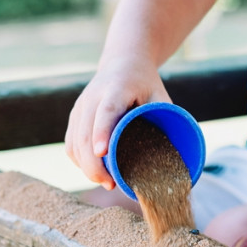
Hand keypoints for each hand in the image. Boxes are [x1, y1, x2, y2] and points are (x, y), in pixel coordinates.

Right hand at [65, 57, 170, 189]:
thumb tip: (176, 156)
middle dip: (93, 164)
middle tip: (109, 183)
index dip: (102, 132)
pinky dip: (79, 161)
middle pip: (85, 134)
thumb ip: (166, 120)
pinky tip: (92, 172)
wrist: (122, 63)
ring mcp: (80, 107)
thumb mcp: (160, 95)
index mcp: (115, 89)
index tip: (102, 153)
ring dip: (86, 167)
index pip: (105, 112)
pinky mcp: (74, 117)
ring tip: (105, 182)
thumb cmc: (145, 84)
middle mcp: (92, 98)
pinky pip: (71, 144)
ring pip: (75, 142)